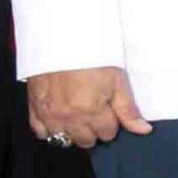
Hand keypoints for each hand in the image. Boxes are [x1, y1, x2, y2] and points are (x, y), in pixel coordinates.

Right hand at [27, 66, 149, 149]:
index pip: (107, 134)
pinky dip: (50, 129)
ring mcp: (49, 114)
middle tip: (95, 111)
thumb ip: (127, 110)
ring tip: (78, 113)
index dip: (111, 122)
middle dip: (94, 129)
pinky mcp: (35, 107)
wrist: (63, 37)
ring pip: (64, 139)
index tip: (109, 110)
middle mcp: (69, 117)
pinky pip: (41, 132)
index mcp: (91, 111)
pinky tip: (59, 119)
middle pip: (86, 140)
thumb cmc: (92, 55)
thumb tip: (142, 130)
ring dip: (73, 130)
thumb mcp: (117, 80)